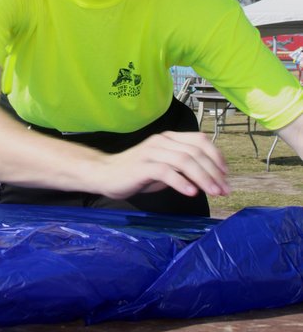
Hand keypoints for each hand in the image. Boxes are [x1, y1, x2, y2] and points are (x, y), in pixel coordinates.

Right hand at [100, 130, 229, 199]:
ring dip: (203, 178)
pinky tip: (191, 192)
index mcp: (169, 138)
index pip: (200, 140)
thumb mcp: (165, 167)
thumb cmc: (136, 172)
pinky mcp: (142, 166)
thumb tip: (209, 178)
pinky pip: (166, 171)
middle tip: (225, 190)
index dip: (216, 156)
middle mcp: (162, 141)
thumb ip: (184, 168)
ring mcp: (152, 152)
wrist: (105, 174)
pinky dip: (181, 182)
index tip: (226, 174)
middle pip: (195, 152)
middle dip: (214, 172)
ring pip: (184, 160)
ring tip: (214, 192)